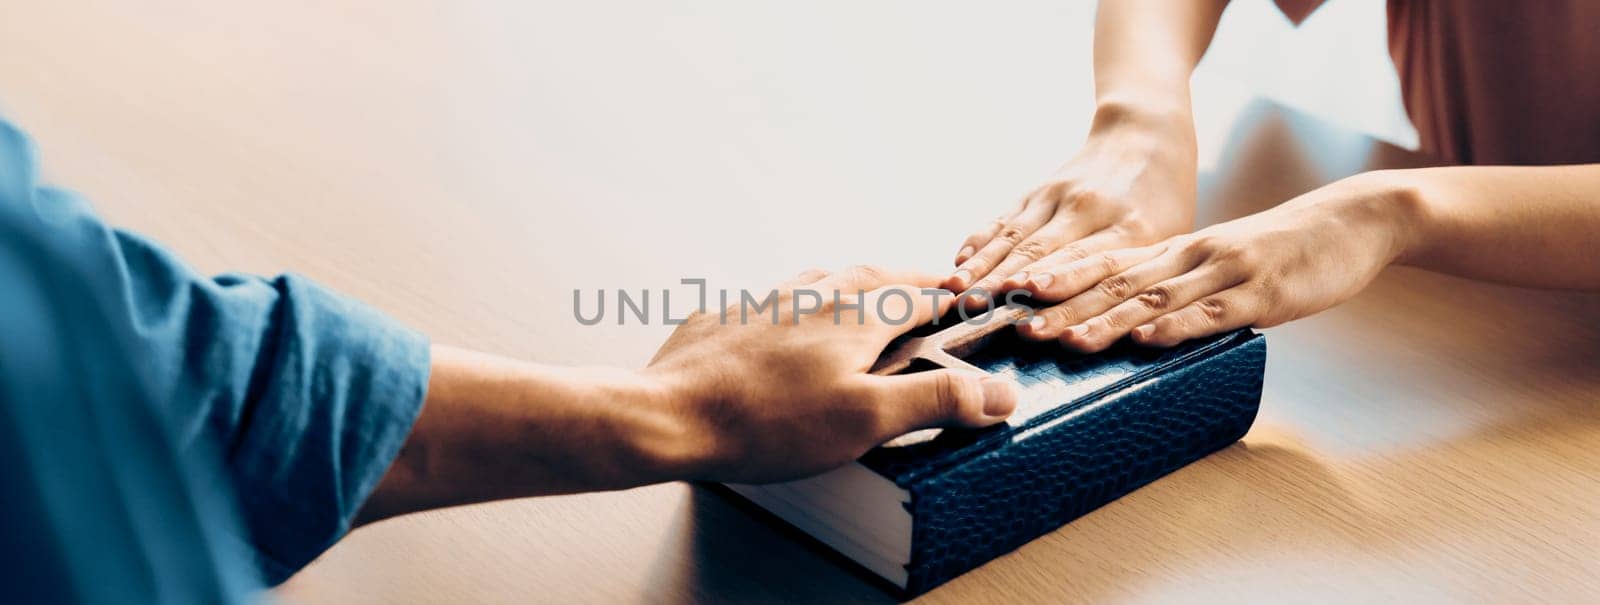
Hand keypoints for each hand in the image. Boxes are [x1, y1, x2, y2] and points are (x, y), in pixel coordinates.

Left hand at [645, 266, 1018, 482]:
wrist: (669, 414)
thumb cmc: (767, 423)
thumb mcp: (867, 420)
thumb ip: (937, 400)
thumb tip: (1000, 392)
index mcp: (856, 314)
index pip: (920, 292)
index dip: (951, 295)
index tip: (973, 295)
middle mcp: (815, 294)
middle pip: (876, 275)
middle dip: (910, 279)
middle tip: (933, 284)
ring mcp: (768, 301)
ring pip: (825, 279)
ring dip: (858, 282)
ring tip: (871, 292)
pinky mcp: (729, 318)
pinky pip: (777, 298)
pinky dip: (803, 303)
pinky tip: (795, 321)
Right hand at [945, 105, 1198, 302]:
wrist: (1146, 137)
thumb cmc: (1163, 203)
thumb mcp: (1169, 238)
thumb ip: (1141, 279)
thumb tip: (1116, 331)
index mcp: (1131, 227)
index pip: (1086, 262)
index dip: (1054, 289)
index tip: (1026, 316)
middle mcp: (1089, 209)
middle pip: (1041, 251)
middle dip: (1005, 283)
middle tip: (975, 310)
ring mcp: (1058, 197)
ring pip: (1015, 235)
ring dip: (983, 265)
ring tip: (955, 290)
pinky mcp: (1037, 192)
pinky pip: (1004, 219)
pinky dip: (980, 240)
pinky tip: (960, 262)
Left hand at [1002, 171, 1416, 351]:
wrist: (1349, 222)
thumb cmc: (1280, 251)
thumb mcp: (1218, 263)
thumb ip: (1177, 288)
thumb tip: (1131, 322)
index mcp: (1175, 251)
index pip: (1105, 264)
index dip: (1060, 279)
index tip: (1015, 295)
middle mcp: (1189, 257)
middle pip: (1115, 283)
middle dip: (1064, 304)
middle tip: (1019, 324)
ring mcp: (1223, 273)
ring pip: (1152, 298)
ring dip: (1105, 321)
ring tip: (1064, 338)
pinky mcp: (1260, 293)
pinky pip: (1210, 312)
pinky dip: (1175, 327)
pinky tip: (1146, 340)